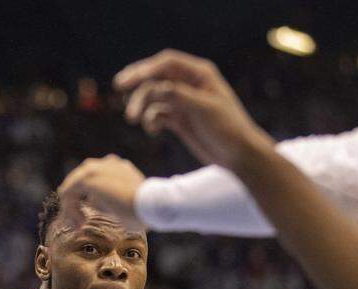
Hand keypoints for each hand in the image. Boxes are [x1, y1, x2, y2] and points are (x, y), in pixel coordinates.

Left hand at [58, 154, 144, 220]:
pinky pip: (68, 193)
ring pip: (72, 187)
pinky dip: (70, 209)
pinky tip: (79, 223)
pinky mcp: (87, 178)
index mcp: (118, 167)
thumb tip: (92, 204)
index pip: (93, 180)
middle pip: (80, 181)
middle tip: (77, 223)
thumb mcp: (124, 204)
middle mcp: (107, 163)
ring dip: (71, 208)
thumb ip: (108, 201)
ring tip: (78, 225)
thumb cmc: (142, 210)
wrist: (150, 205)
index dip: (86, 200)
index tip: (84, 220)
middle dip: (75, 203)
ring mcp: (96, 168)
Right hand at [114, 49, 274, 171]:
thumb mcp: (205, 109)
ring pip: (153, 97)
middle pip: (156, 77)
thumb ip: (180, 95)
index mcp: (200, 74)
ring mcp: (183, 102)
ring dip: (141, 106)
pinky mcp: (179, 119)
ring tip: (133, 120)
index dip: (145, 69)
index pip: (167, 63)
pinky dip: (150, 121)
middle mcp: (189, 84)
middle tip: (118, 90)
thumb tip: (155, 86)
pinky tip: (152, 131)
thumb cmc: (228, 129)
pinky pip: (157, 114)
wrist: (238, 155)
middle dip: (137, 85)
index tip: (127, 81)